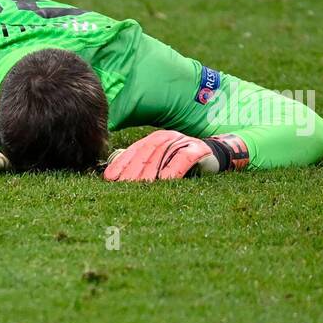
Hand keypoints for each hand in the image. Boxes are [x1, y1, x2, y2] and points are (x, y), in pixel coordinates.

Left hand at [103, 130, 247, 180]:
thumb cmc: (180, 164)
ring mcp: (182, 141)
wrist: (213, 156)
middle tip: (122, 185)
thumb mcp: (159, 162)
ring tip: (139, 185)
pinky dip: (173, 170)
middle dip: (132, 170)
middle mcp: (166, 137)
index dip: (121, 164)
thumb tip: (114, 177)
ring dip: (149, 172)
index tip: (109, 178)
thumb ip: (141, 165)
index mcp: (154, 139)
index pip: (133, 151)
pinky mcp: (197, 149)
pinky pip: (182, 159)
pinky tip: (165, 181)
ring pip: (161, 156)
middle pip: (145, 154)